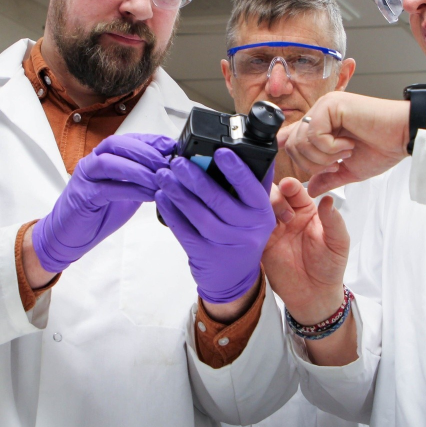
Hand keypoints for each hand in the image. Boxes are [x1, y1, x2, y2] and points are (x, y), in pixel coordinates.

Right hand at [31, 133, 175, 272]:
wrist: (70, 235)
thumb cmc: (99, 213)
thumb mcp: (128, 192)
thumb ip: (143, 180)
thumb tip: (170, 171)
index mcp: (104, 157)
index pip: (128, 139)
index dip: (151, 140)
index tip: (171, 146)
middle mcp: (93, 162)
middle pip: (118, 144)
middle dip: (145, 151)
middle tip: (167, 162)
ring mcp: (85, 178)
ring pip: (110, 162)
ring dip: (138, 169)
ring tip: (160, 178)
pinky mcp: (82, 196)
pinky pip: (107, 188)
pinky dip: (131, 190)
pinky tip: (148, 194)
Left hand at [155, 149, 275, 309]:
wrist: (235, 277)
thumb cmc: (244, 235)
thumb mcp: (257, 212)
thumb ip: (254, 184)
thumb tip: (250, 149)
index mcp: (262, 213)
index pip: (251, 187)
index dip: (236, 169)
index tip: (220, 151)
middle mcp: (246, 229)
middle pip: (219, 200)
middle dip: (196, 177)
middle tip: (179, 162)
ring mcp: (224, 244)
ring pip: (199, 215)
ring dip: (179, 193)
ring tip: (165, 175)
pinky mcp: (204, 254)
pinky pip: (184, 231)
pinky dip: (171, 213)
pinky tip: (162, 197)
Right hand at [263, 178, 348, 324]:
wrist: (314, 295)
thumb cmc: (330, 267)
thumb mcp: (338, 242)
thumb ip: (333, 221)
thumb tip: (328, 199)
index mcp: (306, 210)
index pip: (295, 191)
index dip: (290, 186)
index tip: (288, 185)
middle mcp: (286, 216)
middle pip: (273, 194)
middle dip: (274, 196)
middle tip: (283, 212)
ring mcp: (272, 229)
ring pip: (259, 208)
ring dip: (260, 207)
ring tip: (268, 218)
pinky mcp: (260, 244)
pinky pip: (250, 228)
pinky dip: (248, 222)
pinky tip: (251, 224)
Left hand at [279, 91, 409, 196]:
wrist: (403, 136)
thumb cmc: (383, 148)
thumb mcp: (350, 170)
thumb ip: (328, 178)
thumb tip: (311, 190)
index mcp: (322, 124)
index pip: (291, 142)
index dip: (301, 160)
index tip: (326, 170)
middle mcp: (320, 112)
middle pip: (291, 144)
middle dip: (312, 164)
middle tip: (337, 165)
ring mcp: (324, 106)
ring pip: (301, 140)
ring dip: (324, 156)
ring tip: (345, 153)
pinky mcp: (331, 104)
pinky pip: (315, 133)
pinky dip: (331, 147)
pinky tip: (348, 144)